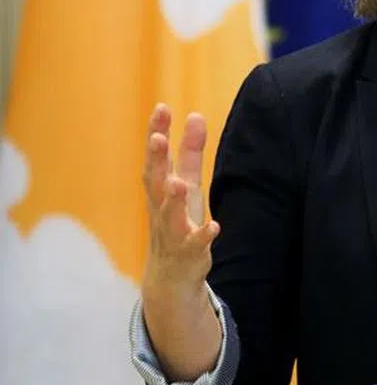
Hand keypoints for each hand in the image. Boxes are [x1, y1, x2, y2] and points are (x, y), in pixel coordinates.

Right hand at [140, 104, 219, 299]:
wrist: (171, 276)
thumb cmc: (178, 221)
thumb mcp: (187, 184)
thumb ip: (190, 151)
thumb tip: (195, 115)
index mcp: (160, 189)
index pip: (155, 158)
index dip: (156, 133)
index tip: (161, 108)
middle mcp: (161, 209)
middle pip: (155, 182)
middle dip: (156, 160)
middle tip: (159, 138)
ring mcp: (172, 232)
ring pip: (169, 215)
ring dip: (173, 200)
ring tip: (179, 183)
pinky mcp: (189, 253)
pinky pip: (195, 245)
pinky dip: (203, 235)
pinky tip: (214, 226)